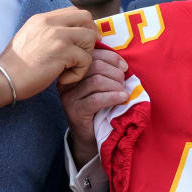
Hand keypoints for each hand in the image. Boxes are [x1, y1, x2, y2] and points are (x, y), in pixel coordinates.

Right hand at [0, 7, 96, 110]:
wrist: (3, 79)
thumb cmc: (17, 66)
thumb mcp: (31, 38)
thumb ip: (50, 32)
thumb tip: (74, 34)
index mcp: (43, 18)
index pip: (75, 12)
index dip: (84, 27)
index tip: (82, 43)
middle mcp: (51, 22)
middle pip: (87, 19)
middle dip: (90, 37)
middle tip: (82, 55)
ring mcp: (57, 35)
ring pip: (90, 38)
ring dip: (85, 56)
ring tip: (70, 69)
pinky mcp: (63, 51)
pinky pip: (86, 60)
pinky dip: (78, 73)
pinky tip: (63, 79)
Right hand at [61, 47, 130, 166]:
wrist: (90, 136)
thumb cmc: (100, 107)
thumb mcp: (103, 86)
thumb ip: (108, 71)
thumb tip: (123, 64)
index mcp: (73, 71)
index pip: (92, 55)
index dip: (112, 58)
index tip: (125, 67)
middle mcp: (67, 82)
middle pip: (95, 66)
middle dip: (115, 73)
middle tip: (124, 83)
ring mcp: (69, 97)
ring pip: (96, 81)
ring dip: (115, 85)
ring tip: (124, 92)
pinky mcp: (75, 111)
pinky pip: (96, 99)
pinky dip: (113, 97)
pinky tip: (122, 98)